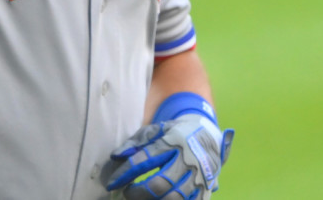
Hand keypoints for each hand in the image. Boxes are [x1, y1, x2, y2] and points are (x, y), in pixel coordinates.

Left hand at [103, 113, 234, 199]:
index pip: (145, 159)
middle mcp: (187, 159)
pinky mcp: (205, 189)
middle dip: (138, 193)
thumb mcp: (158, 129)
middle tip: (128, 192)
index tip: (112, 183)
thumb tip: (115, 156)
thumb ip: (136, 141)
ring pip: (174, 198)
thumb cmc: (177, 133)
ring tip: (141, 199)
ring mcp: (198, 176)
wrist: (210, 135)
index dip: (125, 173)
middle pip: (159, 184)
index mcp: (173, 141)